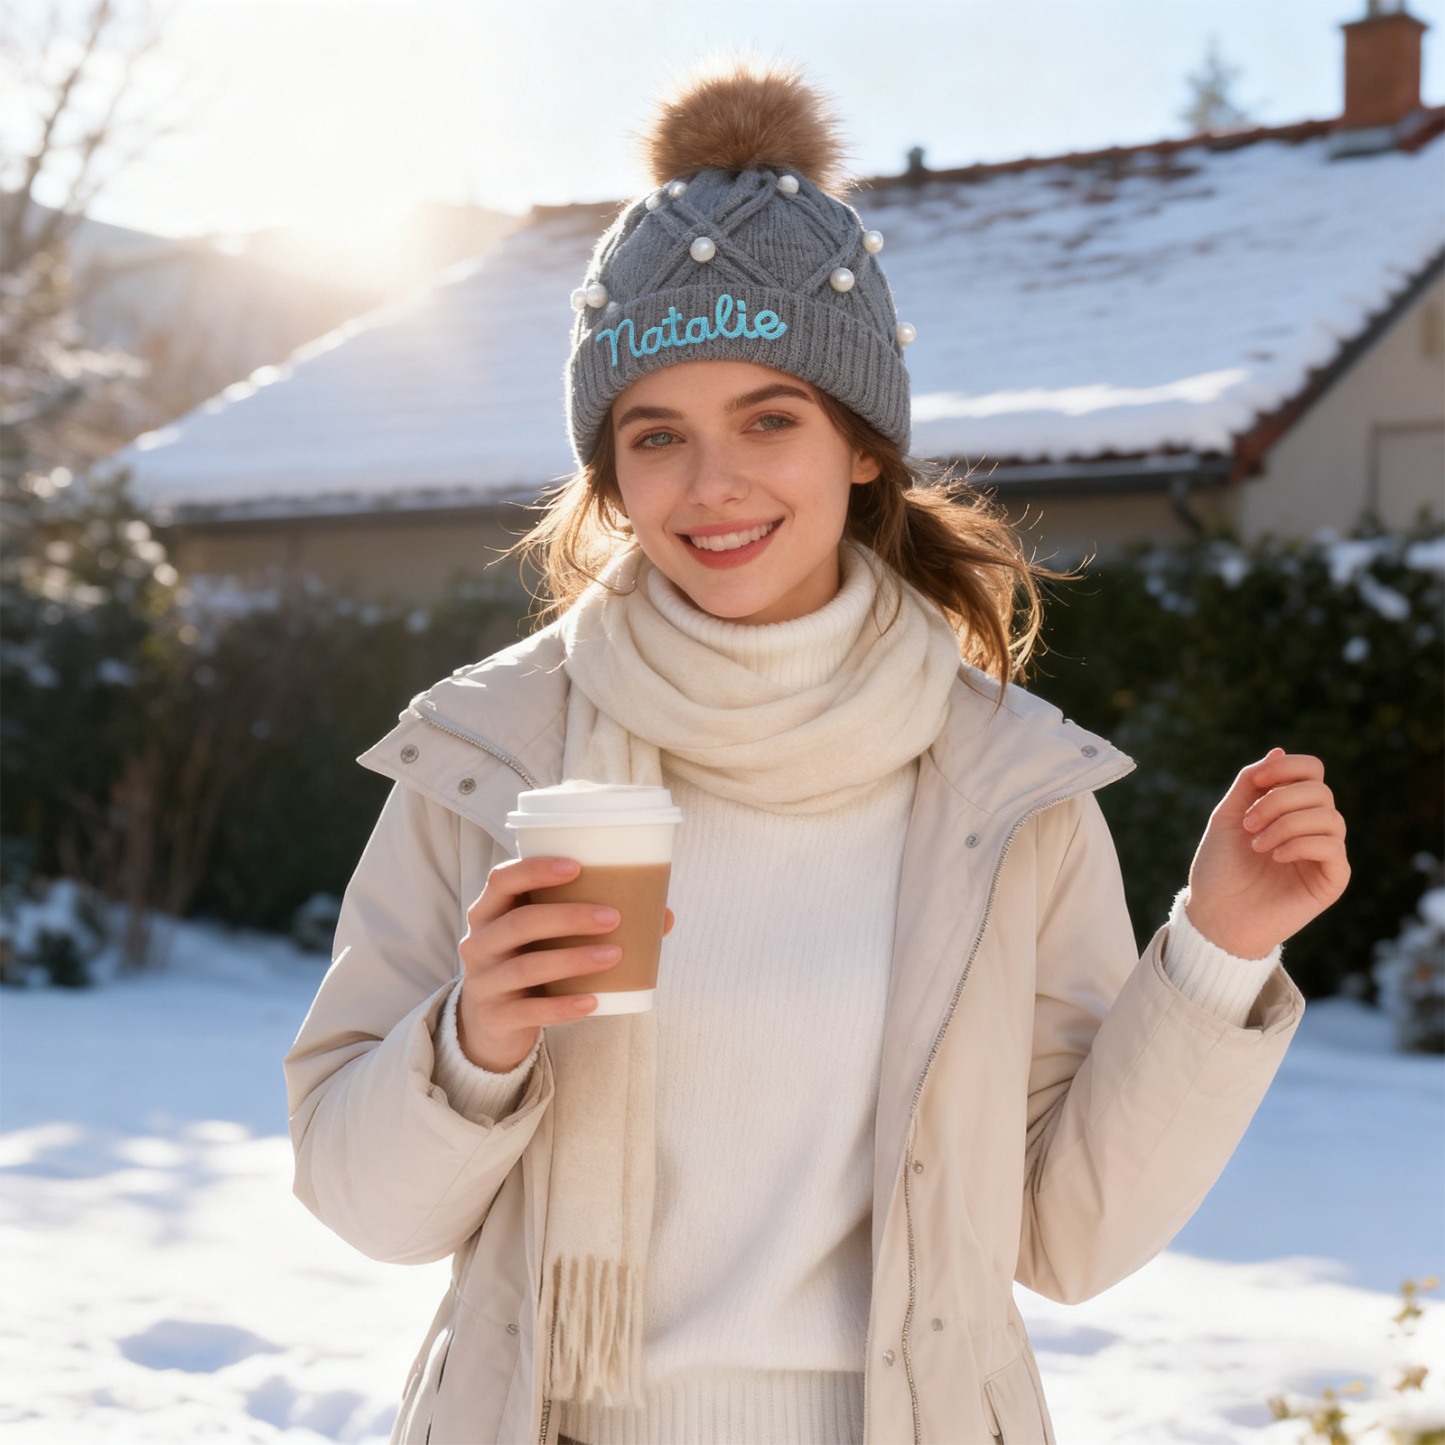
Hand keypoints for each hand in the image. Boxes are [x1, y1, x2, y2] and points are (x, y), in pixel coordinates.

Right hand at [456, 856, 674, 1072]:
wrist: (494, 1023)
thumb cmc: (531, 960)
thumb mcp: (544, 937)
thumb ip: (587, 920)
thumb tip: (663, 915)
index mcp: (488, 911)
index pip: (501, 879)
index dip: (536, 869)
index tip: (577, 867)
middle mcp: (478, 943)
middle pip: (520, 922)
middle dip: (568, 916)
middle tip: (613, 917)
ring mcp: (483, 982)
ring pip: (527, 967)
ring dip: (574, 959)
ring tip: (614, 954)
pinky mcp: (496, 1017)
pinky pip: (531, 1011)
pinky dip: (564, 1006)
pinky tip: (594, 1001)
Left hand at [1185, 749, 1348, 958]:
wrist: (1215, 915)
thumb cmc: (1219, 869)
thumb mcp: (1228, 816)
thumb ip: (1251, 783)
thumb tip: (1279, 749)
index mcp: (1290, 809)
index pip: (1312, 771)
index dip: (1287, 767)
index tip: (1257, 782)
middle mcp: (1313, 828)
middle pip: (1320, 790)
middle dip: (1279, 800)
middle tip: (1248, 824)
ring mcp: (1325, 854)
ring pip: (1330, 817)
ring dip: (1286, 824)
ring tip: (1256, 845)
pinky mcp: (1332, 881)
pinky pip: (1332, 847)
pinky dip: (1300, 844)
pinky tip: (1274, 857)